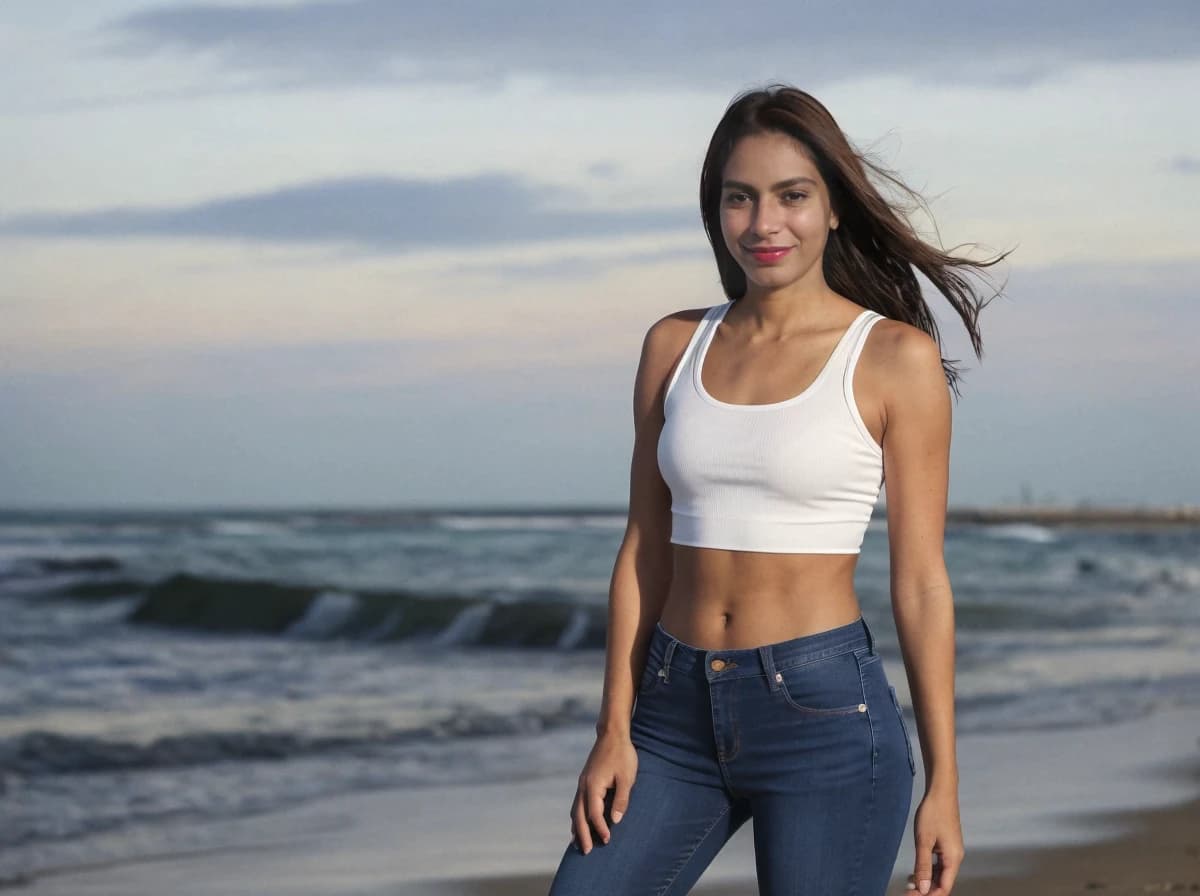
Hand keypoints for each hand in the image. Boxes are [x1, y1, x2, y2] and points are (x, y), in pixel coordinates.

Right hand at [569, 732, 637, 853]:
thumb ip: (622, 799)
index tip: (608, 841)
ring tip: (578, 844)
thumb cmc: (622, 755)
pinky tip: (579, 824)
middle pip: (579, 816)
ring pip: (575, 810)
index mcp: (593, 786)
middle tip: (586, 852)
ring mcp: (582, 783)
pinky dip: (577, 817)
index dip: (601, 829)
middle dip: (582, 835)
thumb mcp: (627, 777)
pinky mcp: (585, 781)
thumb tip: (615, 821)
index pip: (595, 814)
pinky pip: (578, 803)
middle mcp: (584, 786)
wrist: (612, 734)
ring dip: (577, 828)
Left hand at [907, 787, 963, 894]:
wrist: (941, 792)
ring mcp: (952, 851)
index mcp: (953, 859)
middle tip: (907, 890)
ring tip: (909, 883)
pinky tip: (917, 870)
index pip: (944, 888)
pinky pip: (939, 864)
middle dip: (926, 889)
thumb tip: (923, 889)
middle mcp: (955, 857)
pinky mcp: (947, 844)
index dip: (928, 895)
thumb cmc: (932, 814)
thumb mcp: (924, 841)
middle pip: (943, 882)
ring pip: (941, 873)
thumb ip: (924, 866)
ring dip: (926, 880)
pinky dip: (929, 870)